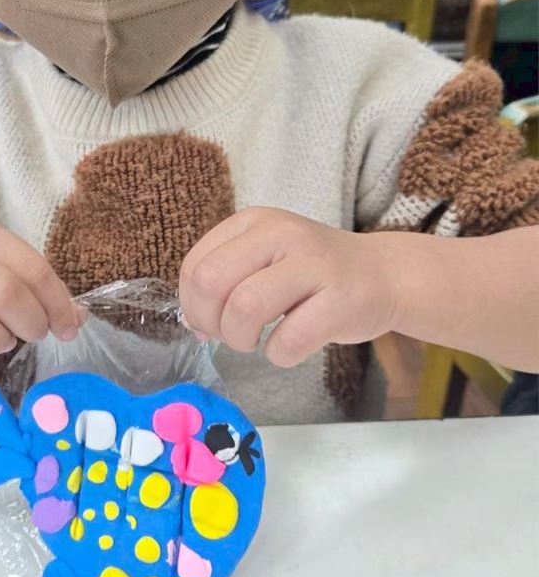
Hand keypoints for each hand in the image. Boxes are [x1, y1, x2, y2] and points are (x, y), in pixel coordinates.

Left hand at [179, 208, 399, 366]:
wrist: (383, 274)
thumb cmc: (314, 274)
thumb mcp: (265, 258)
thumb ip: (225, 280)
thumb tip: (194, 324)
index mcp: (254, 221)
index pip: (196, 265)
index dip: (192, 304)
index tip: (208, 322)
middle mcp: (281, 233)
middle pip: (212, 282)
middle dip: (211, 322)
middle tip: (230, 334)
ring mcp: (313, 263)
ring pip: (244, 308)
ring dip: (240, 340)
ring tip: (256, 341)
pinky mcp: (340, 300)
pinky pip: (288, 340)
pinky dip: (279, 355)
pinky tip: (289, 346)